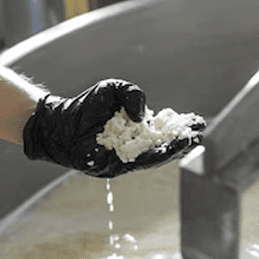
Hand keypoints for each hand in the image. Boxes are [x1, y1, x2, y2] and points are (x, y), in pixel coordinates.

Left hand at [22, 79, 204, 177]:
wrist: (59, 121)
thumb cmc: (86, 105)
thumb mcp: (114, 90)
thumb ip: (133, 95)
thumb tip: (143, 116)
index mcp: (138, 129)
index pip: (165, 130)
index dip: (183, 127)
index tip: (199, 122)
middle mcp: (134, 146)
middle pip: (164, 147)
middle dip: (182, 142)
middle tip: (198, 136)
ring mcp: (124, 158)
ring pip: (152, 158)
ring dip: (171, 152)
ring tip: (186, 144)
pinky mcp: (111, 168)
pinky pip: (134, 164)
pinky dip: (149, 158)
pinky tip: (162, 151)